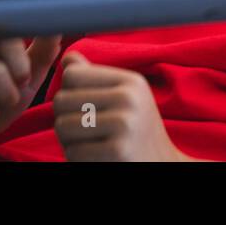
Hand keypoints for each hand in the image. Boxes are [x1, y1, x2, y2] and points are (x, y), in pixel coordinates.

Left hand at [52, 51, 191, 160]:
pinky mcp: (117, 151)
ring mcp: (124, 125)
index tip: (82, 108)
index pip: (72, 73)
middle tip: (83, 132)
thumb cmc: (137, 132)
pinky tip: (95, 158)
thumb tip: (67, 57)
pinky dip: (77, 159)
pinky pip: (72, 152)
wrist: (163, 167)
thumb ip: (94, 77)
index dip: (69, 92)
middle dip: (64, 118)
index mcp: (130, 81)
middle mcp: (128, 98)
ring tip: (88, 144)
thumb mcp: (125, 98)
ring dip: (68, 141)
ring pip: (62, 126)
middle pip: (61, 99)